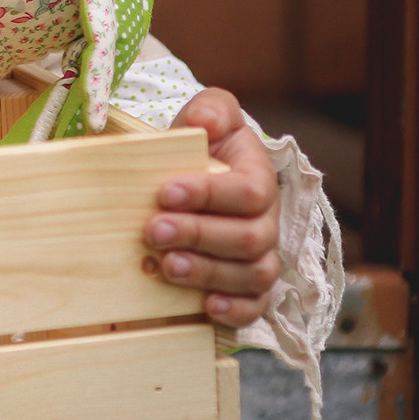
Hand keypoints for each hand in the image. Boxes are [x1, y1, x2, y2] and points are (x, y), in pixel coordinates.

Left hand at [144, 87, 281, 327]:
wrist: (195, 172)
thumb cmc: (202, 144)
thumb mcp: (208, 114)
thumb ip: (211, 108)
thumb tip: (206, 122)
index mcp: (258, 179)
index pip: (249, 192)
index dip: (209, 195)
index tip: (164, 192)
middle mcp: (267, 221)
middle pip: (249, 238)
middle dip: (198, 235)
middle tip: (152, 231)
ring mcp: (261, 256)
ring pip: (252, 275)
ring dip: (208, 273)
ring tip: (166, 267)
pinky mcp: (249, 287)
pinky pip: (255, 306)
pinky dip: (235, 310)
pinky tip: (205, 306)